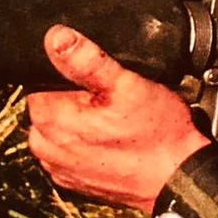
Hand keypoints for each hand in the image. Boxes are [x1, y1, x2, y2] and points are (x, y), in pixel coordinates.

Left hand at [27, 25, 208, 211]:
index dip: (69, 73)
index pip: (40, 79)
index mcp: (50, 119)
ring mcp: (60, 167)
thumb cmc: (157, 134)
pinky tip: (113, 140)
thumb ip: (87, 59)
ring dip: (80, 120)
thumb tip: (56, 36)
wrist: (178, 178)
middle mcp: (46, 146)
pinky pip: (71, 150)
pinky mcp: (74, 181)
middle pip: (49, 103)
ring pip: (60, 127)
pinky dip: (87, 143)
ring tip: (115, 120)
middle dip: (74, 96)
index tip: (97, 79)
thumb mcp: (127, 85)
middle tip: (111, 99)